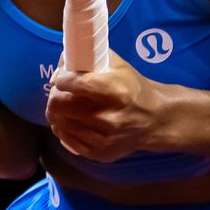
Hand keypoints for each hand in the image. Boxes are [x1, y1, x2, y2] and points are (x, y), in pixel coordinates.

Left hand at [45, 49, 161, 161]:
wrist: (155, 120)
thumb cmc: (133, 88)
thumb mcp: (118, 65)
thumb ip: (89, 57)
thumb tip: (62, 61)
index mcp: (115, 92)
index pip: (72, 83)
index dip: (62, 78)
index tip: (63, 77)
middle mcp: (108, 118)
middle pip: (59, 104)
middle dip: (54, 95)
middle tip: (59, 91)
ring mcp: (103, 139)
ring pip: (59, 122)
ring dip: (56, 112)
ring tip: (63, 105)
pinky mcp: (98, 153)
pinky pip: (65, 140)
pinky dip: (62, 128)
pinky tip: (69, 120)